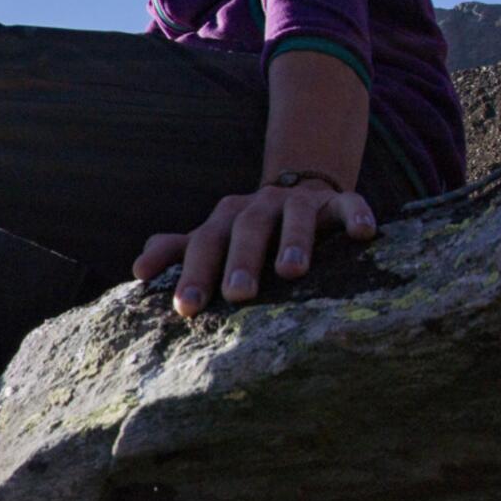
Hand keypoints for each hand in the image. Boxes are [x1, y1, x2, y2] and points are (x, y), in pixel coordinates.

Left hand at [133, 178, 376, 317]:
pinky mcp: (337, 202)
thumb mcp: (212, 239)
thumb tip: (137, 270)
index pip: (204, 244)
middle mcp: (260, 207)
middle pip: (247, 229)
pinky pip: (348, 203)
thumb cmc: (247, 233)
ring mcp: (300, 203)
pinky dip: (356, 215)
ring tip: (292, 271)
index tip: (186, 308)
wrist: (299, 191)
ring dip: (294, 240)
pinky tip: (364, 234)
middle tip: (238, 295)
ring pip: (296, 215)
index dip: (193, 274)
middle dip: (241, 261)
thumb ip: (176, 252)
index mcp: (225, 220)